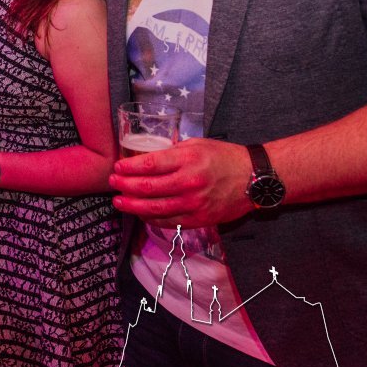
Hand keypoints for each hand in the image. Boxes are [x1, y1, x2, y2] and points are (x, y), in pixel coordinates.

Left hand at [109, 138, 254, 227]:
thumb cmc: (224, 157)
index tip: (117, 167)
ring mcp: (194, 203)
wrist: (254, 178)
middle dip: (125, 186)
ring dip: (132, 205)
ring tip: (119, 201)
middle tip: (112, 183)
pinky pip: (168, 221)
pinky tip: (140, 212)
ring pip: (154, 208)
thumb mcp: (197, 144)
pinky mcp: (199, 219)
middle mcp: (189, 182)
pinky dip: (150, 218)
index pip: (149, 164)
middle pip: (147, 188)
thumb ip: (172, 151)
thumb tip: (147, 156)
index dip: (128, 168)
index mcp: (188, 159)